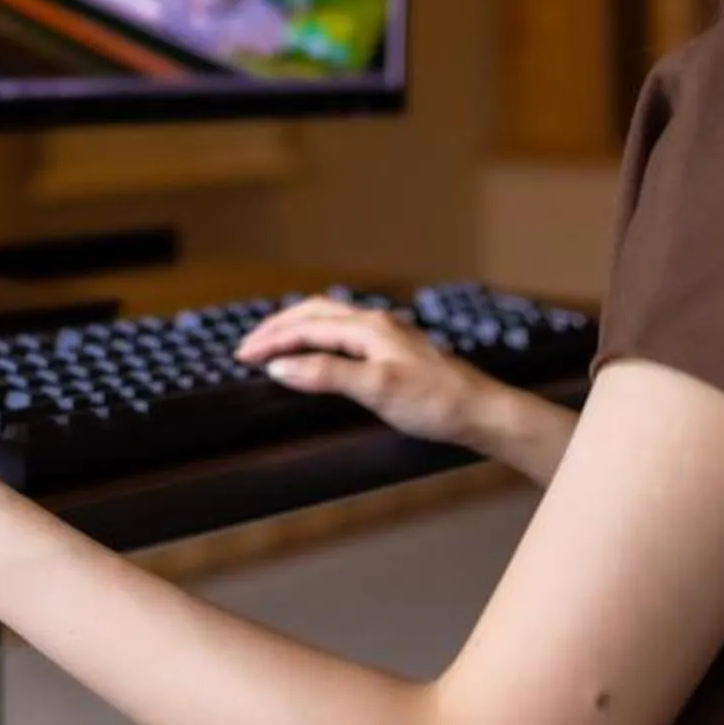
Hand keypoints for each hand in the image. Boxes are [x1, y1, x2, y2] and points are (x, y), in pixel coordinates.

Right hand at [234, 296, 492, 448]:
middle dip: (279, 326)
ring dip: (298, 328)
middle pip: (315, 313)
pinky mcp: (394, 350)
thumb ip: (326, 375)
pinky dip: (319, 337)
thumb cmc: (434, 401)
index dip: (272, 340)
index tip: (242, 355)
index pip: (306, 327)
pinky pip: (344, 333)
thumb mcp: (375, 389)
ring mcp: (386, 335)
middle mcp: (375, 323)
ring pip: (330, 320)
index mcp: (367, 327)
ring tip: (274, 343)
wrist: (481, 411)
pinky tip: (319, 352)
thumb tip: (281, 366)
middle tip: (248, 346)